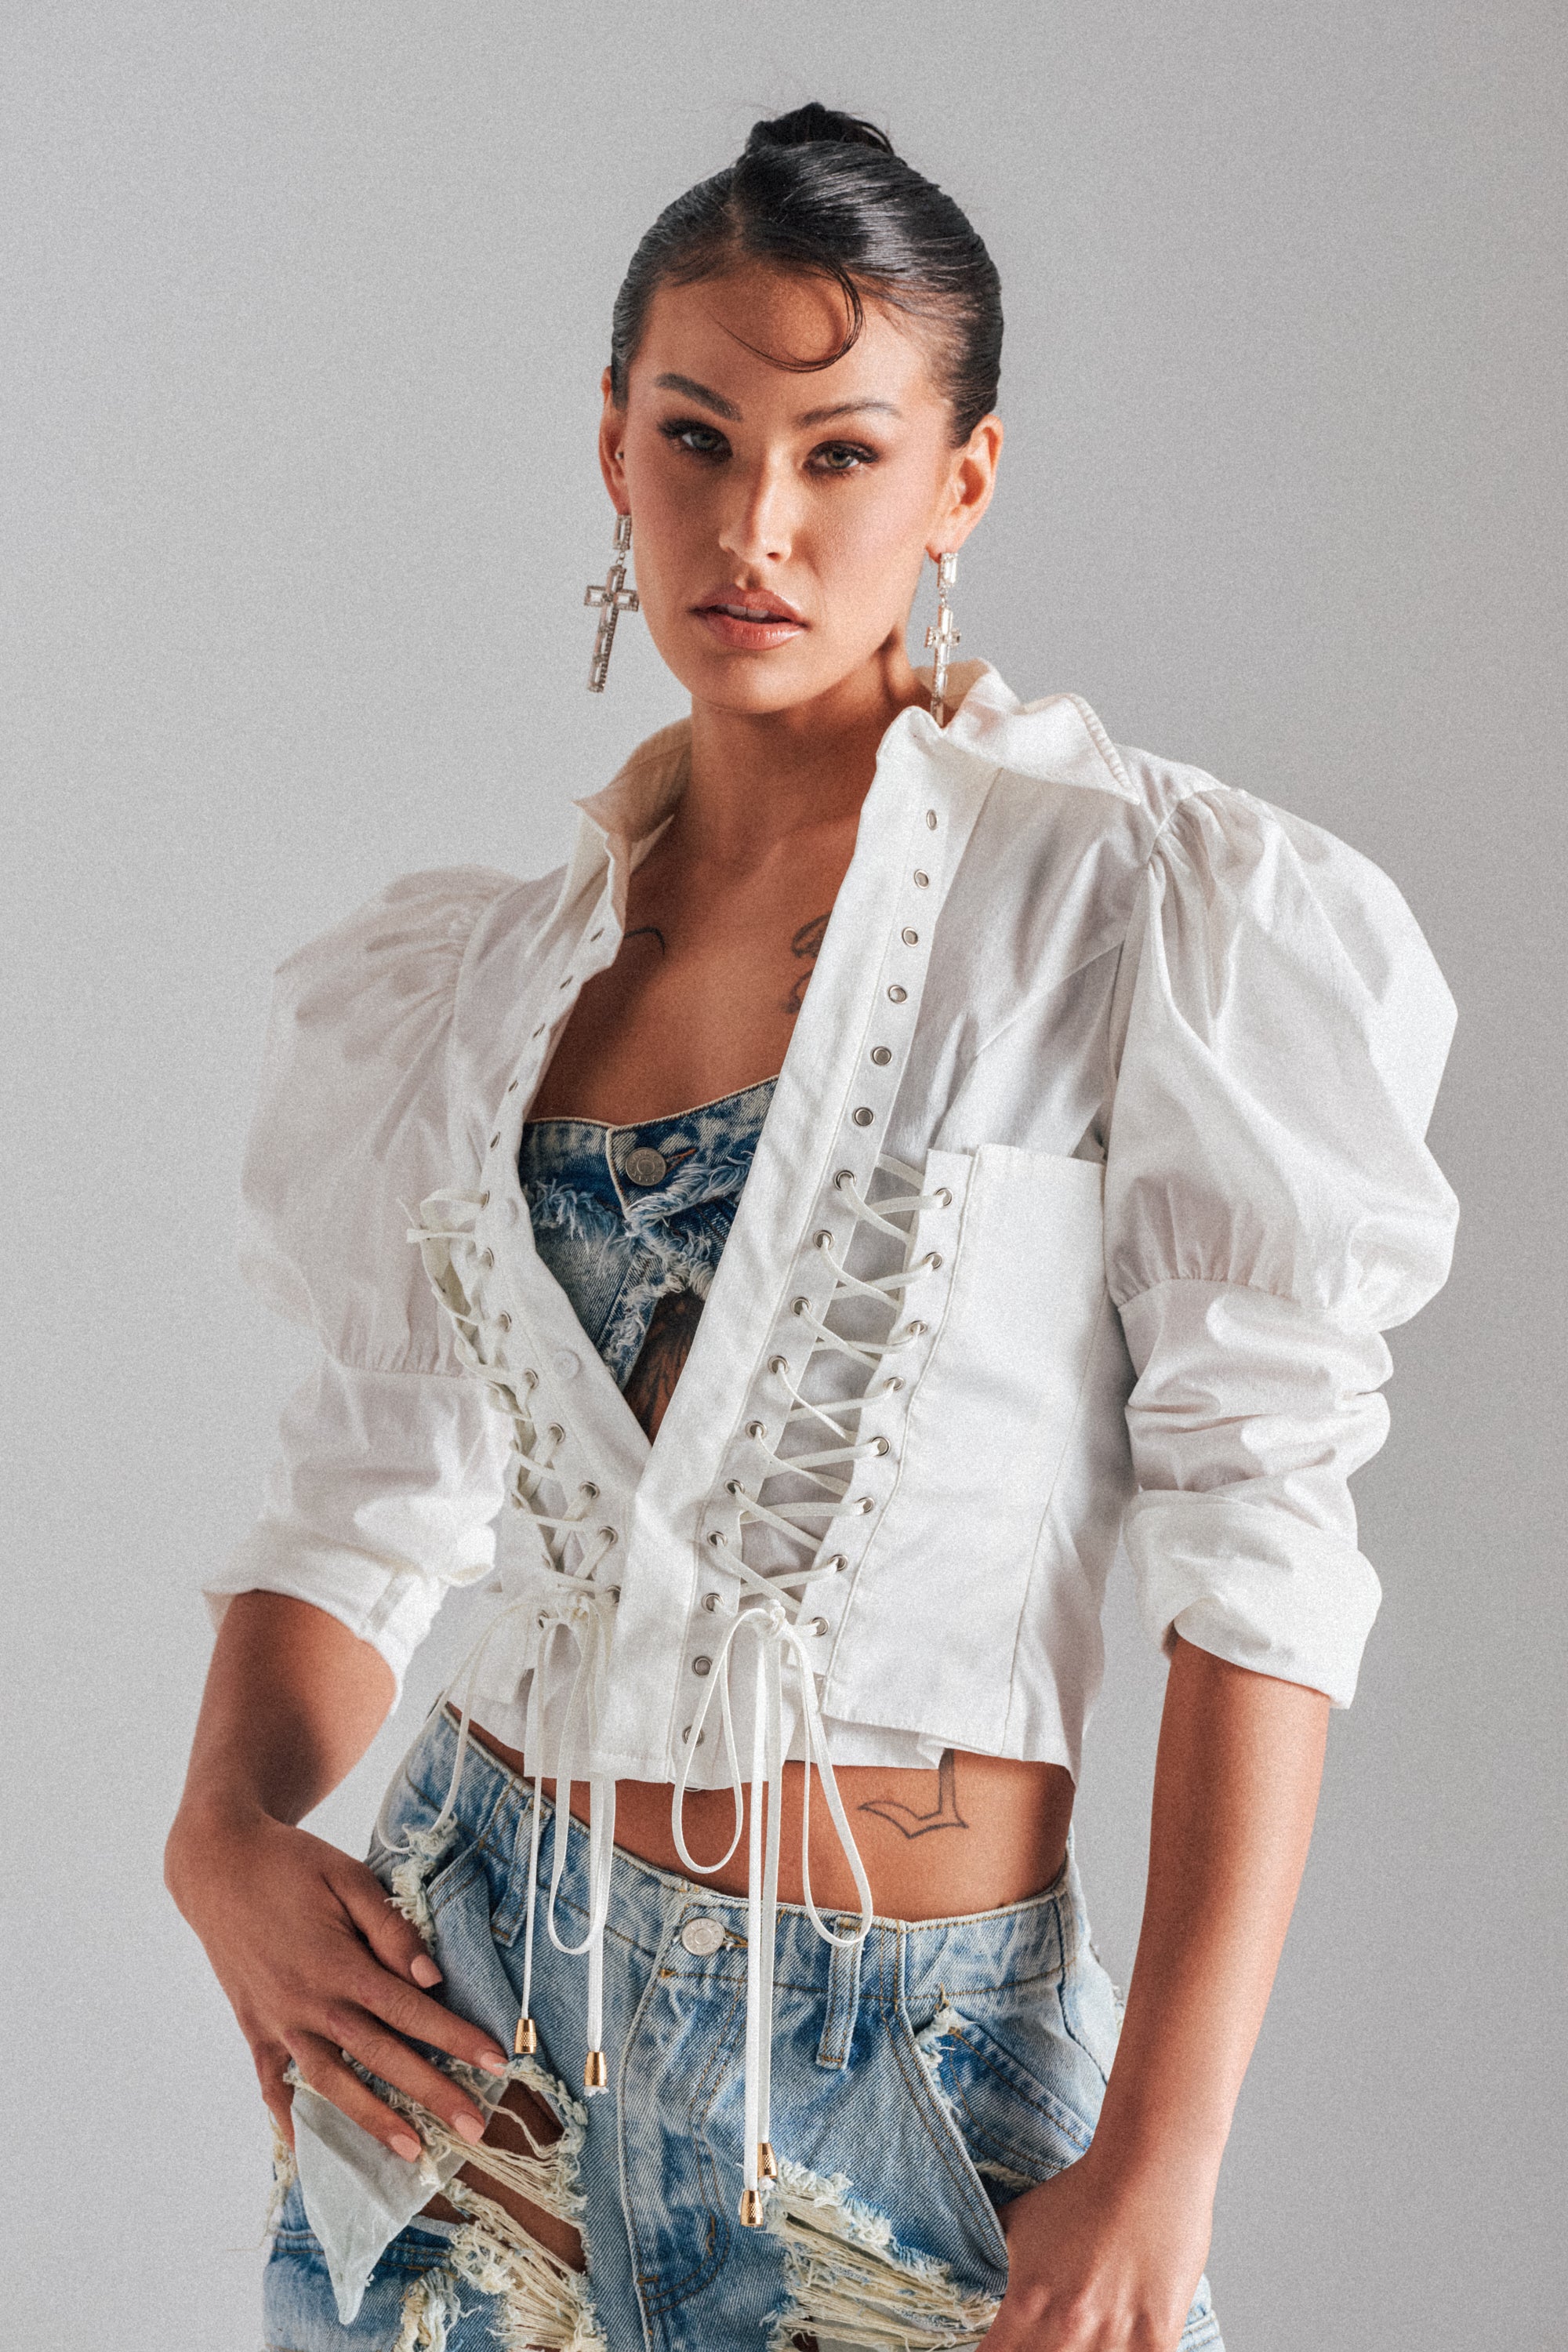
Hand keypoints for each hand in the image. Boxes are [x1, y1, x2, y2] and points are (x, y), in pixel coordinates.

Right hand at [165, 1802, 510, 2160]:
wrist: (218, 1866)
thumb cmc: (291, 1865)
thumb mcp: (348, 1878)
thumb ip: (391, 1930)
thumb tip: (430, 1978)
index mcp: (339, 1964)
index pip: (410, 2012)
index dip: (455, 2038)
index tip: (497, 2063)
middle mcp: (308, 2003)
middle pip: (380, 2057)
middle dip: (431, 2094)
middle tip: (475, 2127)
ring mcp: (277, 2022)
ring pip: (330, 2083)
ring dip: (371, 2120)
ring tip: (411, 2151)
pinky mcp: (252, 2028)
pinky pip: (272, 2083)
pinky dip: (289, 2118)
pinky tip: (308, 2150)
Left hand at [982, 2148, 1212, 2350]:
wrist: (1147, 2169)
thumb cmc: (1085, 2190)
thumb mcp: (1021, 2219)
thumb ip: (996, 2252)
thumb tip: (975, 2260)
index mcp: (1025, 2305)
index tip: (1007, 2345)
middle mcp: (1065, 2333)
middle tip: (1057, 2332)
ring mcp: (1112, 2342)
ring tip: (1092, 2330)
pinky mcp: (1155, 2343)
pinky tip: (1128, 2336)